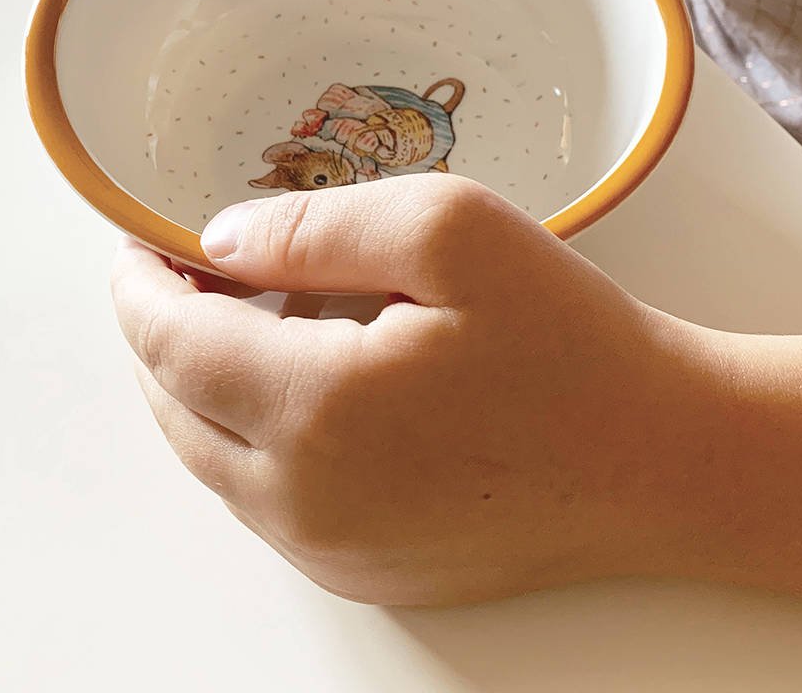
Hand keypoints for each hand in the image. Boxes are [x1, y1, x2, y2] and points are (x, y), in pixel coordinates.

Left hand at [110, 175, 718, 605]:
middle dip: (161, 335)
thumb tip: (218, 245)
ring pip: (213, 460)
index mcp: (316, 412)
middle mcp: (305, 502)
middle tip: (184, 273)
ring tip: (238, 317)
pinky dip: (252, 435)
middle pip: (175, 409)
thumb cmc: (570, 341)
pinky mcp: (367, 571)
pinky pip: (266, 500)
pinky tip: (300, 385)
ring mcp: (333, 550)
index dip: (140, 288)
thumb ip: (315, 230)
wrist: (664, 459)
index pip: (171, 345)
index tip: (137, 244)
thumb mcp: (448, 232)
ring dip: (203, 386)